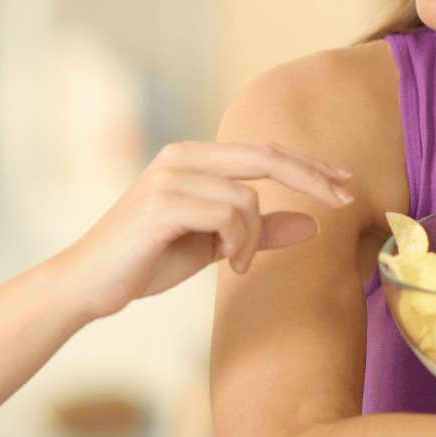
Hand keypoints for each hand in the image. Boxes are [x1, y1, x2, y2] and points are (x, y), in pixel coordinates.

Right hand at [50, 140, 353, 320]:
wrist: (89, 284)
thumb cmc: (147, 261)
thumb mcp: (214, 246)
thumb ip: (259, 232)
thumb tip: (313, 225)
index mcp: (193, 158)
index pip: (264, 152)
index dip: (308, 166)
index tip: (346, 183)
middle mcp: (181, 157)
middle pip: (265, 157)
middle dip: (312, 179)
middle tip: (345, 201)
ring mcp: (170, 176)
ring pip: (247, 197)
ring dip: (253, 237)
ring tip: (237, 262)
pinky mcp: (162, 202)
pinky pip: (227, 214)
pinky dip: (239, 243)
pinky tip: (227, 263)